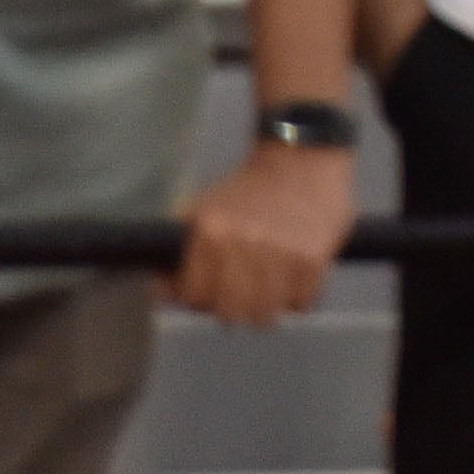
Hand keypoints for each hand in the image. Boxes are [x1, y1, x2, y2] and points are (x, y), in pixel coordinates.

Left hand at [173, 140, 357, 326]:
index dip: (203, 294)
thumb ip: (176, 254)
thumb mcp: (201, 210)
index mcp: (210, 232)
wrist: (302, 158)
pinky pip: (302, 304)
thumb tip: (159, 296)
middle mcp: (243, 245)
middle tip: (247, 290)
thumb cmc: (247, 189)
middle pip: (230, 314)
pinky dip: (301, 296)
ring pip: (265, 315)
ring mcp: (280, 254)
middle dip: (236, 306)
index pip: (194, 296)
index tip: (215, 287)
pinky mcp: (314, 259)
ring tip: (274, 285)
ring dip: (269, 305)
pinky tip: (299, 275)